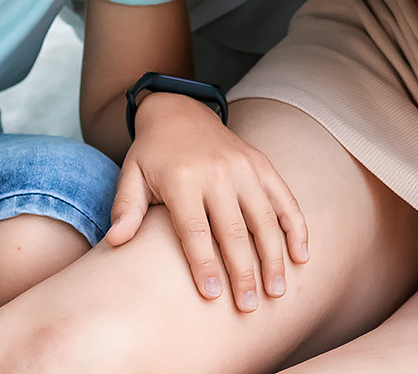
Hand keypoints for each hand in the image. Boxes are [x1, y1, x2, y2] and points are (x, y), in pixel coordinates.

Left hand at [103, 93, 308, 312]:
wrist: (179, 109)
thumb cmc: (152, 153)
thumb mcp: (131, 174)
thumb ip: (125, 208)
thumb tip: (115, 242)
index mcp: (183, 178)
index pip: (195, 229)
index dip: (204, 263)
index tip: (213, 295)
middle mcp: (217, 172)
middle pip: (234, 230)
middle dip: (243, 271)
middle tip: (248, 307)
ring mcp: (244, 167)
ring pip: (264, 218)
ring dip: (274, 256)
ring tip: (277, 291)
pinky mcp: (262, 164)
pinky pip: (284, 198)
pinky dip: (296, 226)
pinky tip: (302, 256)